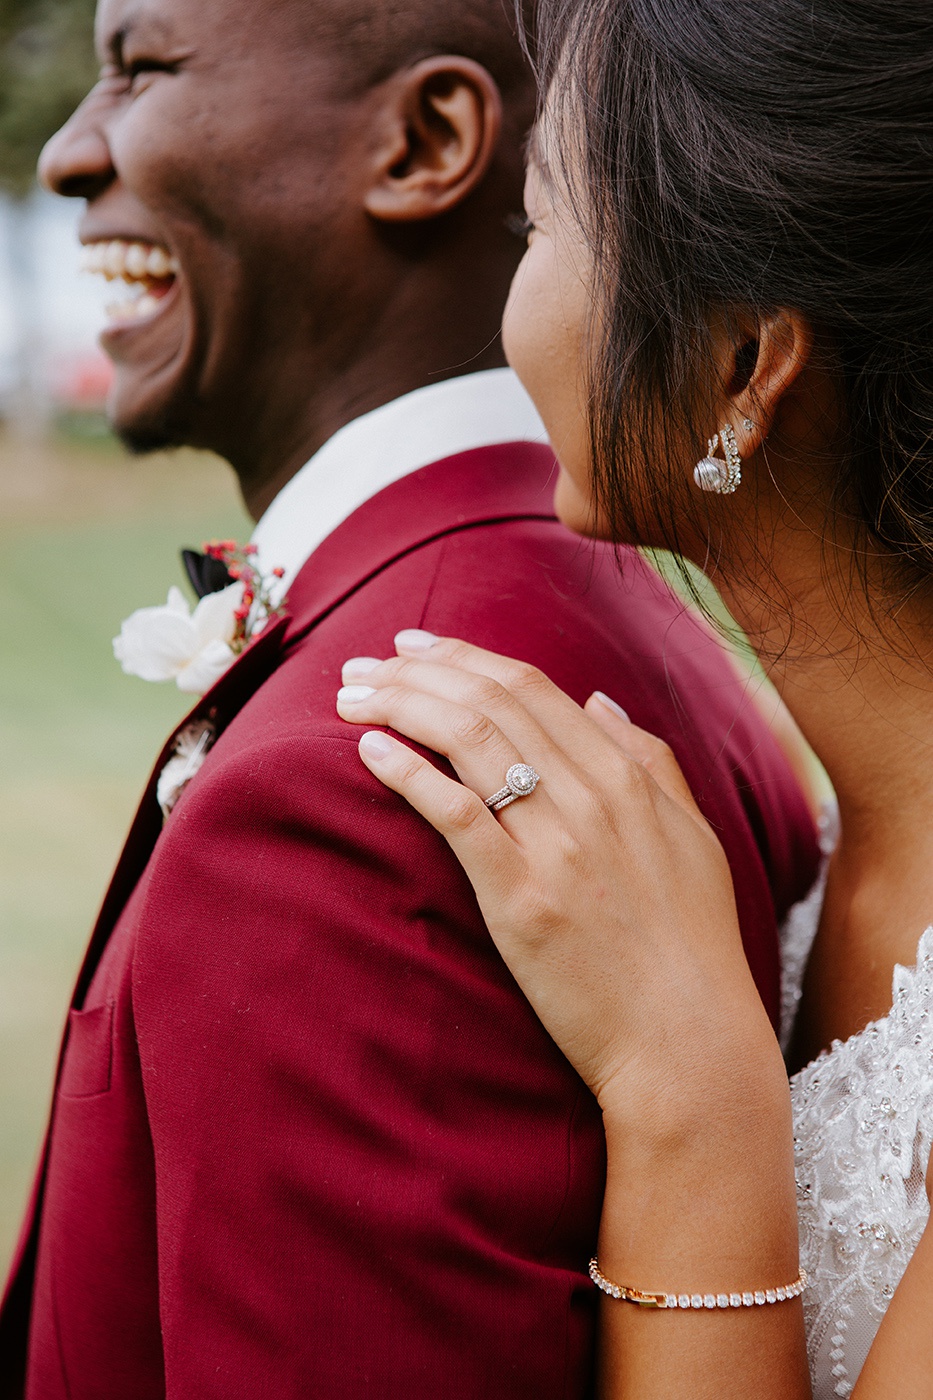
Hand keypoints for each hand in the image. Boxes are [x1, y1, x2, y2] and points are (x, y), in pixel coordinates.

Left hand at [336, 629, 779, 1130]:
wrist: (688, 1042)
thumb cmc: (693, 945)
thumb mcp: (694, 836)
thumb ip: (653, 760)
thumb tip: (601, 700)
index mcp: (628, 777)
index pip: (530, 686)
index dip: (463, 656)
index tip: (415, 648)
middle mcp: (592, 796)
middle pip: (488, 701)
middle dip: (416, 671)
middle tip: (362, 665)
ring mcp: (556, 845)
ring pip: (467, 739)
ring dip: (398, 706)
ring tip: (349, 698)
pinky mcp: (521, 898)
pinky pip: (454, 813)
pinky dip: (407, 771)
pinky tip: (368, 749)